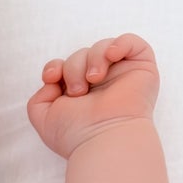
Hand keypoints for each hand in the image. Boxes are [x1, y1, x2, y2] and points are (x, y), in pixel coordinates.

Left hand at [26, 32, 159, 158]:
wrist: (102, 140)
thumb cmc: (76, 135)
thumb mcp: (43, 118)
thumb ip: (39, 97)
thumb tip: (53, 79)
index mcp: (81, 94)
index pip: (66, 67)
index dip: (56, 66)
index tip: (51, 78)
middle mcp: (102, 85)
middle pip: (82, 55)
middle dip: (73, 67)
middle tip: (78, 91)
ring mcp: (122, 76)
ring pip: (102, 47)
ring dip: (92, 60)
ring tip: (93, 80)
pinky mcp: (142, 69)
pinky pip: (132, 42)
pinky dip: (119, 44)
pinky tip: (111, 56)